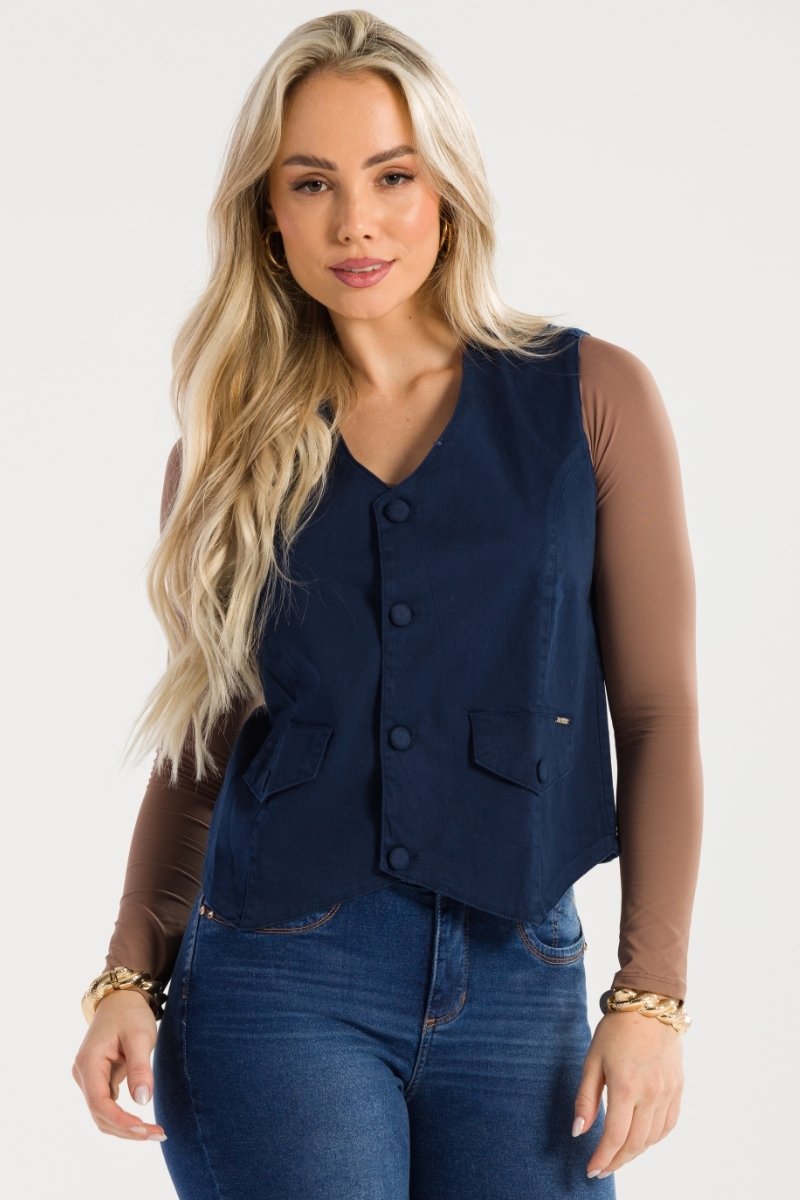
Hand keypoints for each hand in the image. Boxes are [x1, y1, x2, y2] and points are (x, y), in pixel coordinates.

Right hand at [72, 988, 167, 1140]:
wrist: (121, 998)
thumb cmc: (131, 1014)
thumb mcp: (140, 1036)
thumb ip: (140, 1068)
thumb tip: (142, 1101)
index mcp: (88, 1063)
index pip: (100, 1103)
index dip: (122, 1121)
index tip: (146, 1129)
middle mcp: (82, 1074)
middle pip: (100, 1114)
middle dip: (127, 1129)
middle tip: (158, 1134)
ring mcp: (87, 1078)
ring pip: (102, 1114)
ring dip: (125, 1127)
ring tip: (154, 1132)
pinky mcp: (97, 1080)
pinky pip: (107, 1106)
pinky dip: (123, 1117)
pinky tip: (144, 1122)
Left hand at [572, 1010, 683, 1178]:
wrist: (649, 1006)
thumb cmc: (616, 1031)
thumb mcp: (592, 1061)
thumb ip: (586, 1100)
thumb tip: (578, 1132)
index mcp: (626, 1086)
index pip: (615, 1136)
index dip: (603, 1158)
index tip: (591, 1170)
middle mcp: (651, 1094)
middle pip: (635, 1143)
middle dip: (617, 1161)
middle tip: (602, 1168)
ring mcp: (667, 1092)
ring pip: (652, 1138)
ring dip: (634, 1152)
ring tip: (617, 1156)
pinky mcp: (677, 1089)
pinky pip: (668, 1125)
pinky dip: (653, 1138)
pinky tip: (640, 1139)